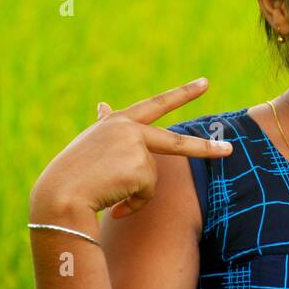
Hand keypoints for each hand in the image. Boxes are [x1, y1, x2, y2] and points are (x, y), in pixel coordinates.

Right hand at [28, 76, 232, 222]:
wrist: (59, 195)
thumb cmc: (71, 173)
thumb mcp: (90, 145)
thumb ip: (107, 127)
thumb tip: (103, 104)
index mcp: (117, 122)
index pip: (155, 104)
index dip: (182, 94)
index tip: (205, 84)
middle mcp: (129, 129)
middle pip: (177, 142)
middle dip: (206, 148)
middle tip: (230, 150)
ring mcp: (136, 147)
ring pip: (150, 179)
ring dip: (133, 193)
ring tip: (106, 192)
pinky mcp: (140, 168)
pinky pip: (146, 194)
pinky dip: (132, 204)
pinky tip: (111, 202)